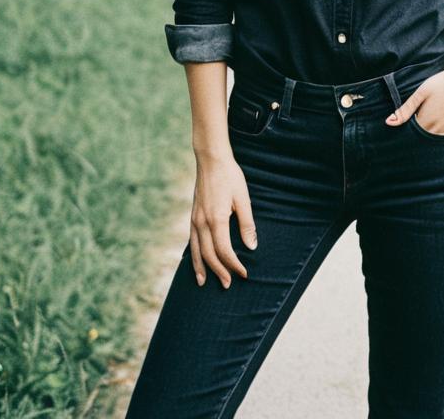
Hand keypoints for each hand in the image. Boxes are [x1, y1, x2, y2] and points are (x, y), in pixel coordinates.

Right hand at [189, 155, 258, 288]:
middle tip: (228, 284)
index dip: (234, 264)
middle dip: (218, 271)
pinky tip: (196, 259)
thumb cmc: (230, 176)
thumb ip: (247, 224)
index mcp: (217, 218)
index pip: (224, 250)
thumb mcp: (243, 198)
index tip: (244, 273)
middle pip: (208, 254)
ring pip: (196, 249)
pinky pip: (191, 240)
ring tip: (203, 282)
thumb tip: (251, 247)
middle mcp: (202, 221)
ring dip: (200, 267)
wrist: (211, 159)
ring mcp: (195, 218)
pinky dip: (193, 253)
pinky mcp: (193, 214)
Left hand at [385, 51, 443, 134]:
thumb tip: (389, 122)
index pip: (411, 133)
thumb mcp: (421, 93)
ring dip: (432, 130)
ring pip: (436, 137)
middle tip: (424, 111)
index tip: (410, 117)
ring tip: (435, 112)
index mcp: (426, 123)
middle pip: (423, 136)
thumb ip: (405, 110)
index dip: (408, 126)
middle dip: (419, 130)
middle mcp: (439, 131)